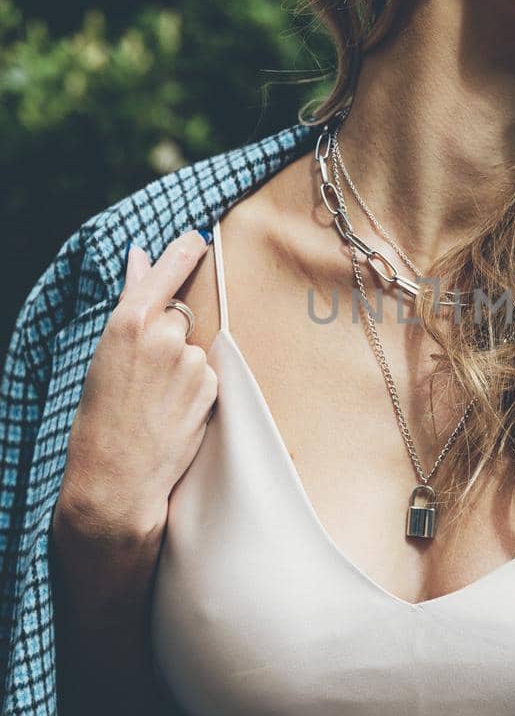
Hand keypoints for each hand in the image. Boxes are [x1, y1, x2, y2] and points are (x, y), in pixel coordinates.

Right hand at [56, 230, 218, 543]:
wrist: (117, 478)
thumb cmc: (101, 415)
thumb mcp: (106, 352)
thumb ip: (131, 300)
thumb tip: (140, 255)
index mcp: (130, 321)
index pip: (169, 269)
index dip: (186, 251)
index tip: (197, 237)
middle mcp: (165, 336)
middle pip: (179, 315)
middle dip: (169, 335)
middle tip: (144, 373)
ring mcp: (191, 362)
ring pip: (193, 348)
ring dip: (180, 366)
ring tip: (154, 400)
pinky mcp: (211, 387)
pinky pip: (206, 375)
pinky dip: (193, 388)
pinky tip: (171, 412)